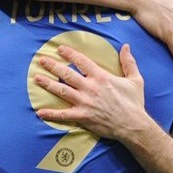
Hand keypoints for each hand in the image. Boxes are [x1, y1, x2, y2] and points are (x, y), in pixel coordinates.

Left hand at [34, 44, 148, 140]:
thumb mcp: (135, 80)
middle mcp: (90, 88)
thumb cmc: (134, 103)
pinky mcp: (83, 116)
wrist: (134, 126)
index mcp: (101, 77)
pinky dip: (51, 114)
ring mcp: (85, 102)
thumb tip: (126, 46)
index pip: (81, 61)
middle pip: (67, 74)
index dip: (69, 53)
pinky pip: (64, 115)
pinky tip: (40, 111)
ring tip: (36, 78)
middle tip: (41, 60)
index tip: (59, 49)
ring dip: (48, 84)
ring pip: (62, 90)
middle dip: (53, 66)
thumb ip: (129, 62)